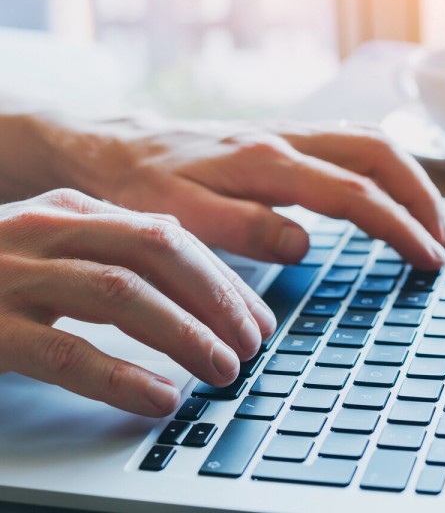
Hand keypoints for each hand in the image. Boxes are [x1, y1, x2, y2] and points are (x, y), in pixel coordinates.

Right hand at [0, 189, 275, 415]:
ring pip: (122, 294)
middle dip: (217, 300)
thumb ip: (122, 254)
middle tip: (252, 345)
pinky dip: (122, 375)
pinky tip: (160, 398)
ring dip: (185, 335)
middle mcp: (52, 228)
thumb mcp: (64, 248)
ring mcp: (15, 272)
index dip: (224, 281)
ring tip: (223, 371)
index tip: (257, 319)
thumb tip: (201, 283)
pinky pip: (66, 351)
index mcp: (78, 208)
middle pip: (159, 252)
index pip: (172, 237)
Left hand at [38, 115, 444, 268]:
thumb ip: (246, 229)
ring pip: (370, 140)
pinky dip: (383, 167)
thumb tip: (306, 242)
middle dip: (422, 196)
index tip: (429, 258)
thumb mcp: (182, 219)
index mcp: (266, 162)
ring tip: (430, 219)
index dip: (400, 225)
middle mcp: (285, 138)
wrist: (119, 150)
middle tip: (443, 240)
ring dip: (409, 177)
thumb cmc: (146, 187)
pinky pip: (349, 142)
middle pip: (378, 153)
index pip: (354, 192)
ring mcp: (286, 133)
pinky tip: (388, 192)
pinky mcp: (283, 138)